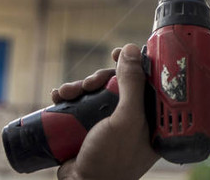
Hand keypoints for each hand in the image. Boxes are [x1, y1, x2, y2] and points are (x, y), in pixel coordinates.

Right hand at [55, 44, 158, 179]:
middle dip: (98, 79)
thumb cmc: (111, 161)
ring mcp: (111, 125)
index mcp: (152, 120)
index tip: (116, 54)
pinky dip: (69, 99)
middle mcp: (134, 121)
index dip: (131, 65)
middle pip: (117, 85)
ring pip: (97, 93)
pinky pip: (82, 106)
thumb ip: (132, 84)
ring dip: (79, 87)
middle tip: (88, 84)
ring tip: (66, 93)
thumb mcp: (126, 119)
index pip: (146, 82)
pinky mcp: (91, 129)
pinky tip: (57, 97)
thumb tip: (131, 49)